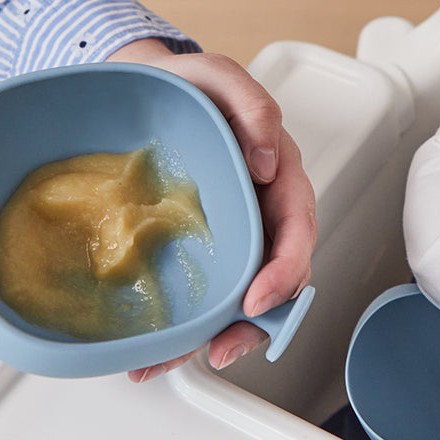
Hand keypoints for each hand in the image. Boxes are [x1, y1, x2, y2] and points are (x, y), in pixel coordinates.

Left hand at [105, 40, 317, 381]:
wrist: (142, 92)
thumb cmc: (189, 87)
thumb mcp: (220, 78)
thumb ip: (254, 106)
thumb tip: (270, 159)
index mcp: (279, 177)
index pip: (297, 230)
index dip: (285, 271)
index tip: (258, 300)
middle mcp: (262, 212)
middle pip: (276, 277)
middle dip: (254, 323)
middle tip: (221, 349)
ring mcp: (232, 233)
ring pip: (241, 295)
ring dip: (216, 336)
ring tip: (171, 362)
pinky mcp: (200, 246)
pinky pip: (205, 290)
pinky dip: (187, 326)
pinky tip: (156, 347)